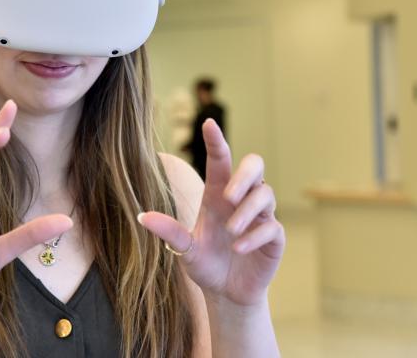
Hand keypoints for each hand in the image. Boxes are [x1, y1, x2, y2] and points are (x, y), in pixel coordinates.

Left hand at [139, 119, 284, 306]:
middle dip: (245, 173)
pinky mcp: (273, 238)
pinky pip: (272, 226)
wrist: (226, 293)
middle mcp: (240, 200)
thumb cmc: (205, 264)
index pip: (220, 160)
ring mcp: (260, 217)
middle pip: (255, 165)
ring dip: (247, 210)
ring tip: (231, 231)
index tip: (208, 122)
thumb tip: (142, 216)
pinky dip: (255, 235)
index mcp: (217, 195)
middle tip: (228, 194)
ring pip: (266, 193)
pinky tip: (239, 248)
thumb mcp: (184, 249)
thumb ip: (169, 232)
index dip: (215, 141)